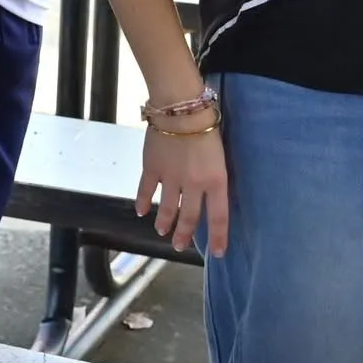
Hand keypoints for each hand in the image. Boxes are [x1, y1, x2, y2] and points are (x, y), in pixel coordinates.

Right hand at [137, 112, 228, 255]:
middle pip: (189, 217)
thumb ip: (214, 178)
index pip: (219, 217)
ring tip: (161, 232)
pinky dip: (144, 202)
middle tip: (179, 247)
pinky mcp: (152, 168)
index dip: (218, 237)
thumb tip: (207, 195)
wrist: (181, 110)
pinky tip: (142, 211)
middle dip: (184, 234)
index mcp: (216, 181)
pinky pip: (146, 190)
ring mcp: (170, 177)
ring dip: (164, 222)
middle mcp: (194, 184)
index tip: (218, 252)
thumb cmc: (207, 129)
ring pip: (167, 208)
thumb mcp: (220, 158)